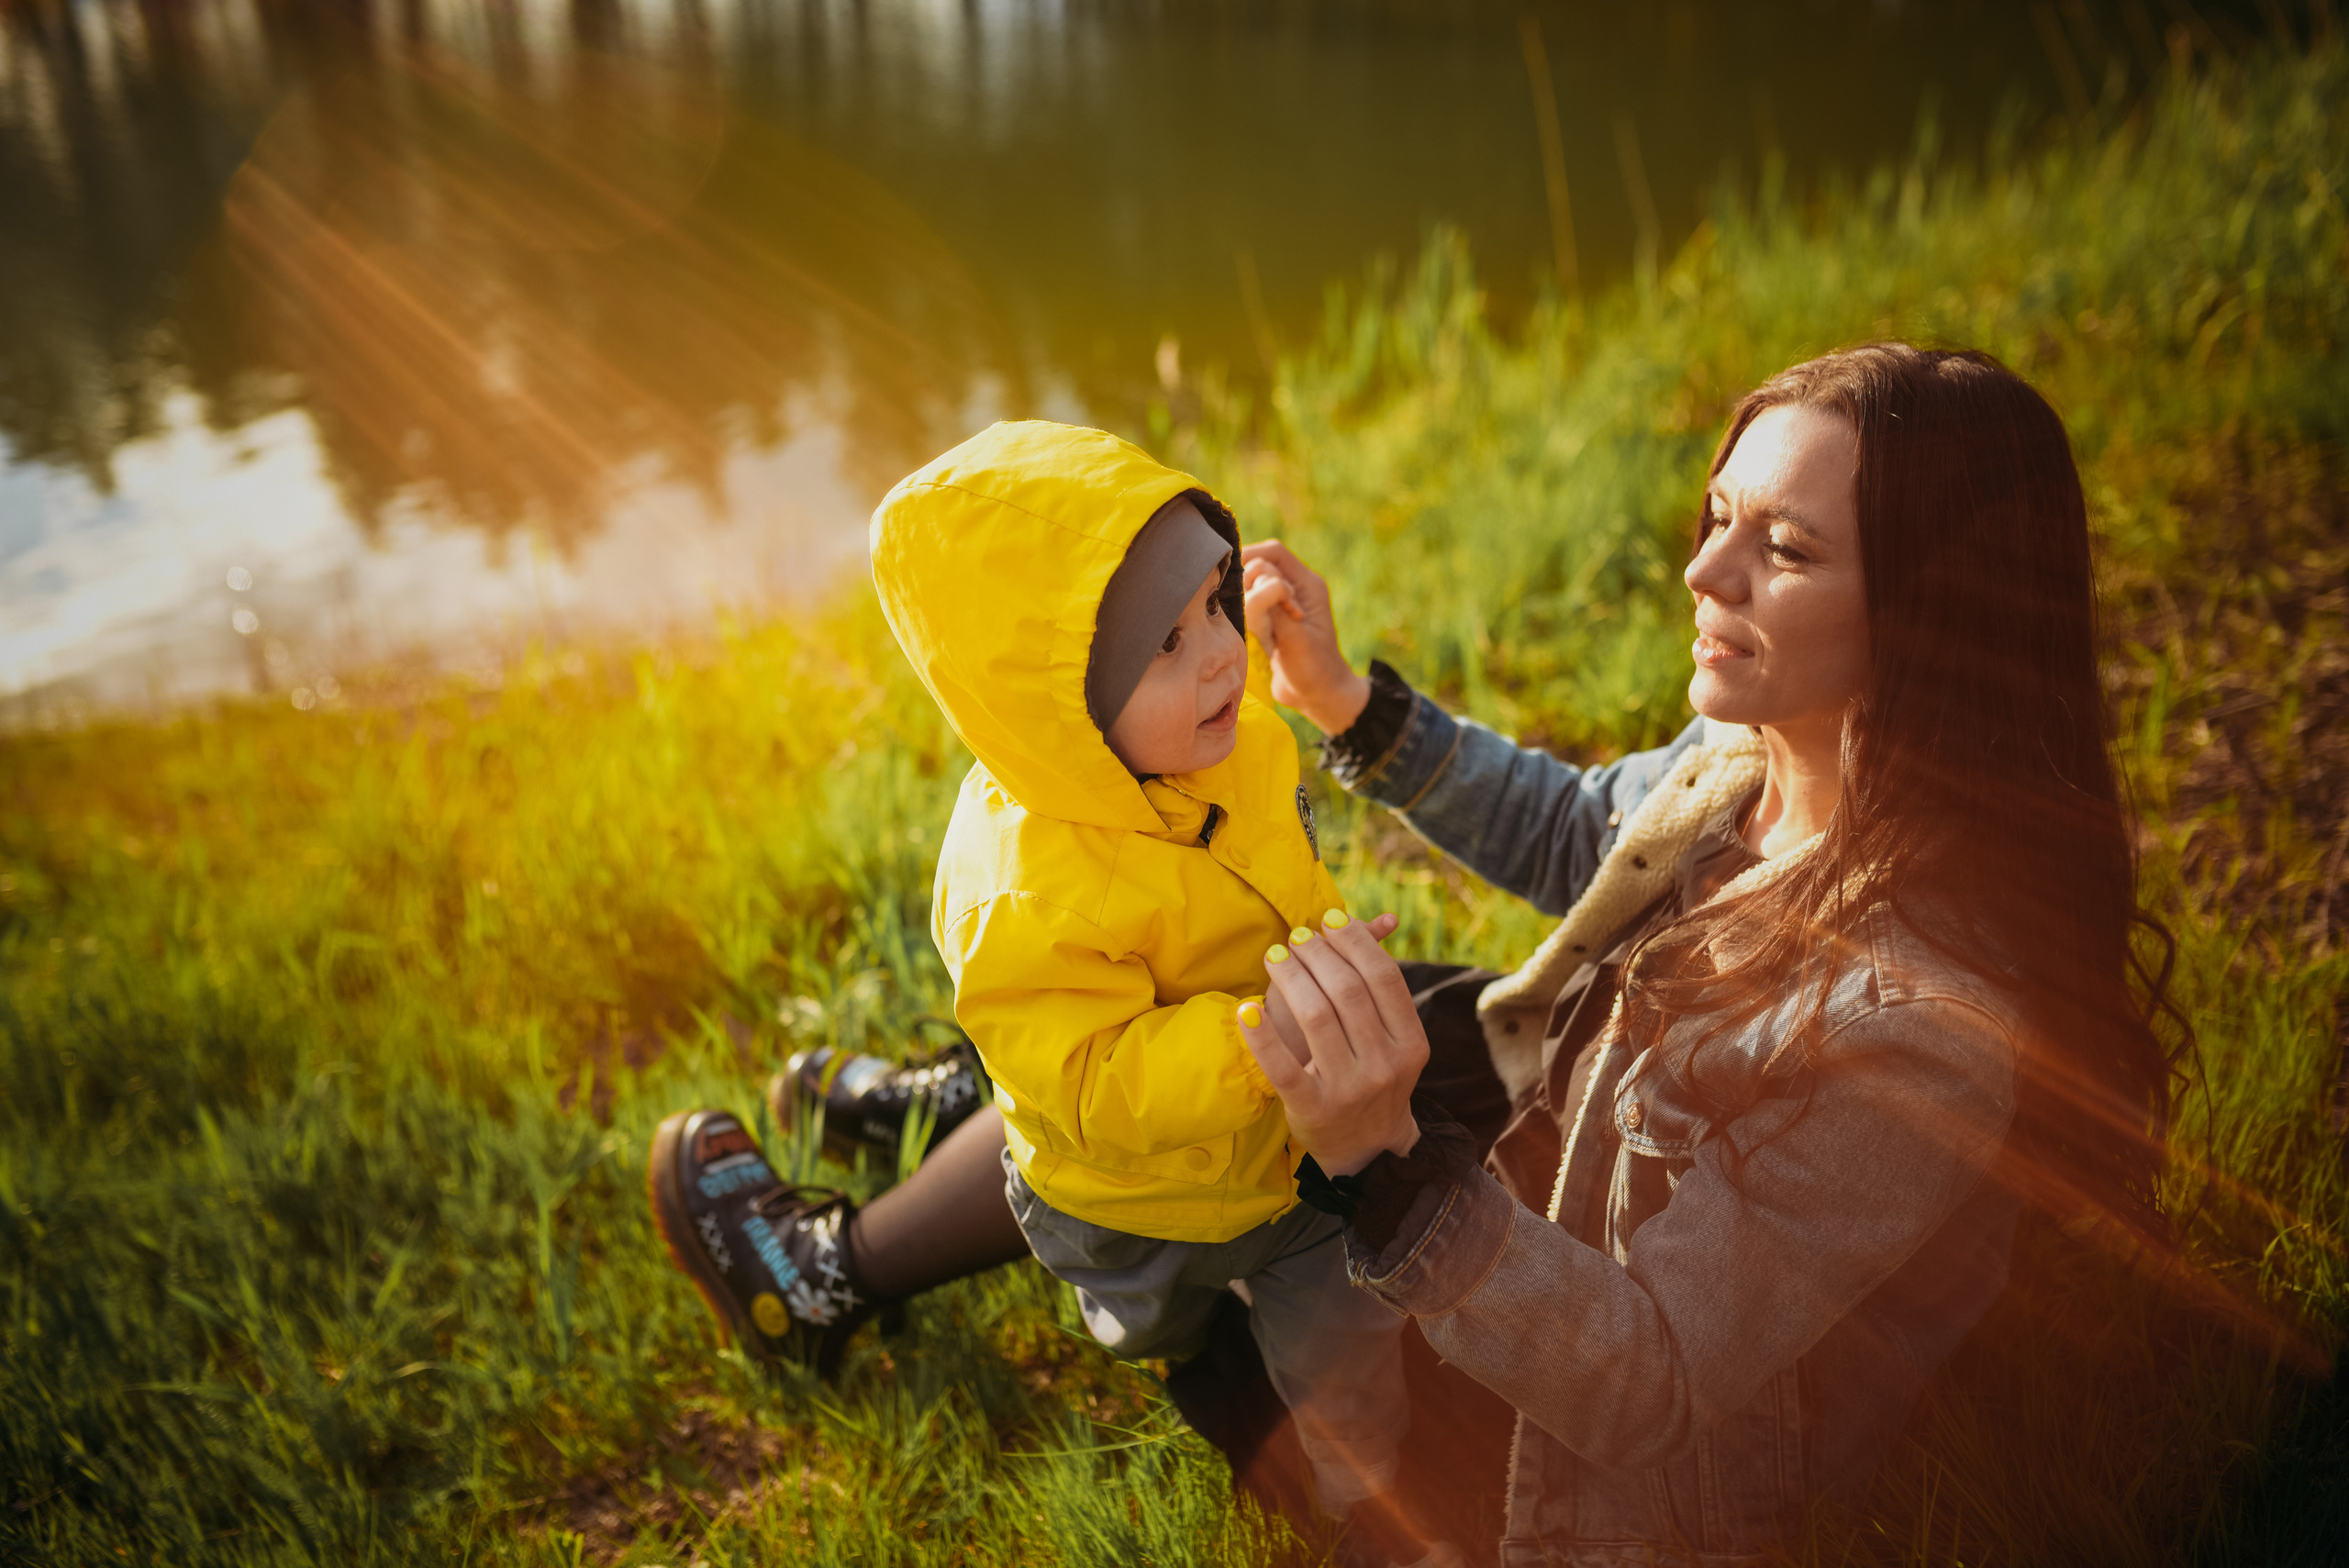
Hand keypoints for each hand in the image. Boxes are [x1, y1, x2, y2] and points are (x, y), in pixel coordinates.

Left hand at [1236, 909, 1424, 1175]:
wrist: (1365, 1149)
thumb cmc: (1374, 1077)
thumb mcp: (1393, 1038)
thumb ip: (1380, 984)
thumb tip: (1375, 920)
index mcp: (1411, 1043)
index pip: (1382, 976)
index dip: (1354, 941)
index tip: (1328, 920)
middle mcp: (1385, 1066)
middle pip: (1346, 990)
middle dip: (1316, 953)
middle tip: (1295, 937)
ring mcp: (1349, 1089)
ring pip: (1315, 1016)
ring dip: (1289, 976)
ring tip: (1274, 957)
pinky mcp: (1312, 1108)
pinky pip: (1281, 1065)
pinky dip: (1261, 1035)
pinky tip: (1245, 1009)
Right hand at [1241, 541, 1371, 734]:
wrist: (1318, 697)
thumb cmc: (1313, 670)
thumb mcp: (1295, 638)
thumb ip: (1274, 605)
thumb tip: (1257, 575)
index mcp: (1308, 585)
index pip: (1273, 552)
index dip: (1252, 559)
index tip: (1240, 584)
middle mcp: (1293, 590)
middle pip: (1258, 566)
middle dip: (1250, 587)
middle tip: (1264, 620)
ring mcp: (1280, 605)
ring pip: (1249, 587)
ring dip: (1248, 605)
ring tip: (1263, 632)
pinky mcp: (1270, 621)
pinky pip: (1248, 606)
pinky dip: (1245, 616)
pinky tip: (1255, 636)